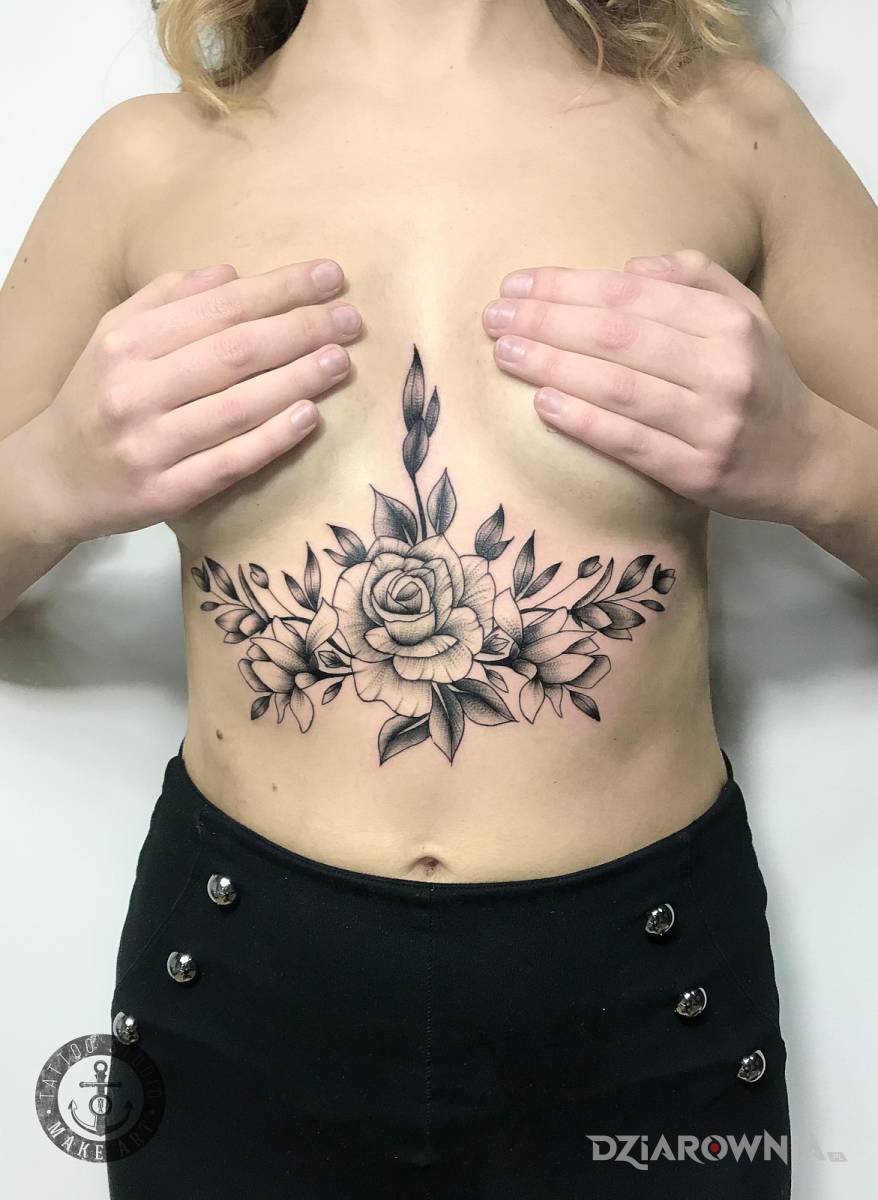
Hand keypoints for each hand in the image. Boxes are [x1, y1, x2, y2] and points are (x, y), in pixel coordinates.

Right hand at [28, 258, 361, 541]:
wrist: (53, 477)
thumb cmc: (98, 398)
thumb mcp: (114, 337)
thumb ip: (167, 299)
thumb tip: (232, 274)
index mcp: (126, 343)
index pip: (218, 308)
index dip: (279, 290)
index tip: (330, 277)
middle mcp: (134, 391)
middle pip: (234, 353)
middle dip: (300, 330)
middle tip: (351, 319)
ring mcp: (150, 446)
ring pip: (237, 407)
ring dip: (297, 379)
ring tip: (341, 360)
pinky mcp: (166, 493)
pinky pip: (230, 461)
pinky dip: (272, 438)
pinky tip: (309, 416)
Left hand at [481, 249, 828, 525]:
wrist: (806, 459)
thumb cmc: (758, 380)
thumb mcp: (744, 315)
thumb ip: (694, 279)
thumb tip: (628, 268)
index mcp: (727, 322)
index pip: (632, 295)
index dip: (568, 286)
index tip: (518, 284)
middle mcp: (722, 368)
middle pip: (617, 336)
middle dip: (547, 321)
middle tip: (493, 317)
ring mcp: (710, 423)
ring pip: (618, 387)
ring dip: (553, 366)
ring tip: (505, 353)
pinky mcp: (697, 472)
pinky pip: (629, 442)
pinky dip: (583, 421)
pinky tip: (542, 403)